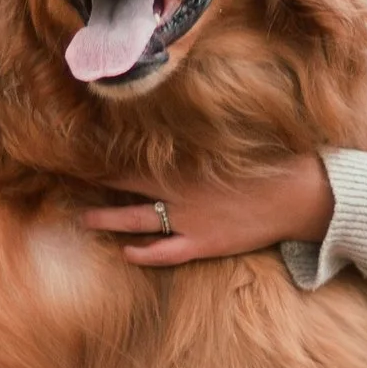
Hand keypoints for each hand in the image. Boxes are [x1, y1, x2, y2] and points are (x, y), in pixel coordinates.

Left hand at [84, 155, 335, 267]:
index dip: (106, 158)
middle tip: (68, 186)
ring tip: (84, 220)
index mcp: (186, 163)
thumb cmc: (270, 161)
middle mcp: (180, 192)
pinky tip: (127, 253)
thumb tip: (182, 113)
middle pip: (126, 191)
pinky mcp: (204, 244)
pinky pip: (166, 253)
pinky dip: (144, 254)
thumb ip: (202, 136)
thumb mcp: (233, 141)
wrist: (298, 195)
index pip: (135, 158)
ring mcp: (189, 221)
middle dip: (97, 188)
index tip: (82, 153)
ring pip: (136, 222)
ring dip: (108, 221)